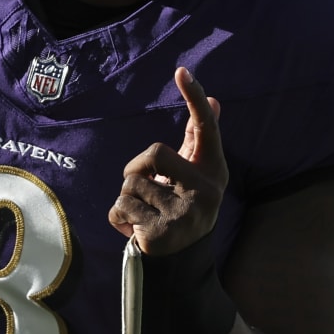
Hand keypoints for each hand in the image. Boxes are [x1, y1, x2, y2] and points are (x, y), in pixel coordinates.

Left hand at [109, 67, 226, 255]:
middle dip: (138, 169)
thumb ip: (198, 140)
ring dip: (128, 198)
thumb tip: (214, 101)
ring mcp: (184, 214)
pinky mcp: (161, 233)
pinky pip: (120, 208)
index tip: (182, 71)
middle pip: (153, 153)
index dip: (195, 98)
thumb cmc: (182, 207)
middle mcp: (205, 191)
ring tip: (145, 214)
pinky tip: (136, 230)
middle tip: (147, 189)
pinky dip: (119, 218)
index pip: (206, 128)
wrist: (182, 262)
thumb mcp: (195, 174)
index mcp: (213, 173)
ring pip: (130, 185)